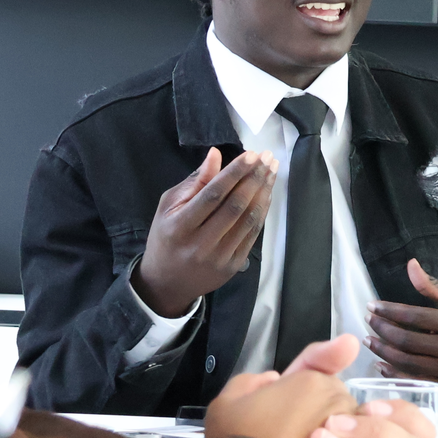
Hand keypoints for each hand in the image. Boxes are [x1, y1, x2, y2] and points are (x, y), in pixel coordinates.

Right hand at [132, 147, 277, 316]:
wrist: (167, 283)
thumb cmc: (166, 237)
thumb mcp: (168, 207)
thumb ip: (194, 182)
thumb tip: (216, 154)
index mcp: (180, 226)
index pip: (212, 195)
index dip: (234, 173)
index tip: (252, 154)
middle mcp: (200, 244)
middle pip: (234, 206)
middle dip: (254, 178)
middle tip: (267, 158)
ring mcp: (219, 257)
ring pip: (248, 220)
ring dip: (263, 192)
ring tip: (271, 171)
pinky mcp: (233, 266)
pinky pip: (252, 234)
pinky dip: (262, 211)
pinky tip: (266, 194)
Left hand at [365, 258, 437, 393]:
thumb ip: (433, 286)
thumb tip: (410, 266)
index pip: (414, 317)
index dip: (389, 311)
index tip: (372, 306)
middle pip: (407, 341)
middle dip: (382, 330)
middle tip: (369, 321)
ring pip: (408, 364)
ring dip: (384, 352)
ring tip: (370, 341)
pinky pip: (417, 382)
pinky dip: (396, 374)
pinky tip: (382, 364)